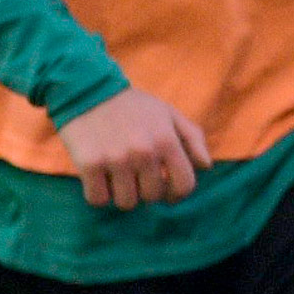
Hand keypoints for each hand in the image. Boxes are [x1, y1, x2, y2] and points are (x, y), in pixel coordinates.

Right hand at [57, 86, 212, 209]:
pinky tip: (99, 179)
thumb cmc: (132, 106)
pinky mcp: (89, 164)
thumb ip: (193, 138)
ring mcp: (116, 159)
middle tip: (135, 177)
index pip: (184, 186)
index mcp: (167, 141)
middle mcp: (144, 152)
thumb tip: (205, 166)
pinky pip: (98, 199)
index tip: (166, 192)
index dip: (176, 195)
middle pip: (152, 196)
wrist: (87, 90)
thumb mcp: (168, 114)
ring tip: (117, 177)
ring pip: (126, 203)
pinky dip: (98, 194)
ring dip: (121, 195)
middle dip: (145, 191)